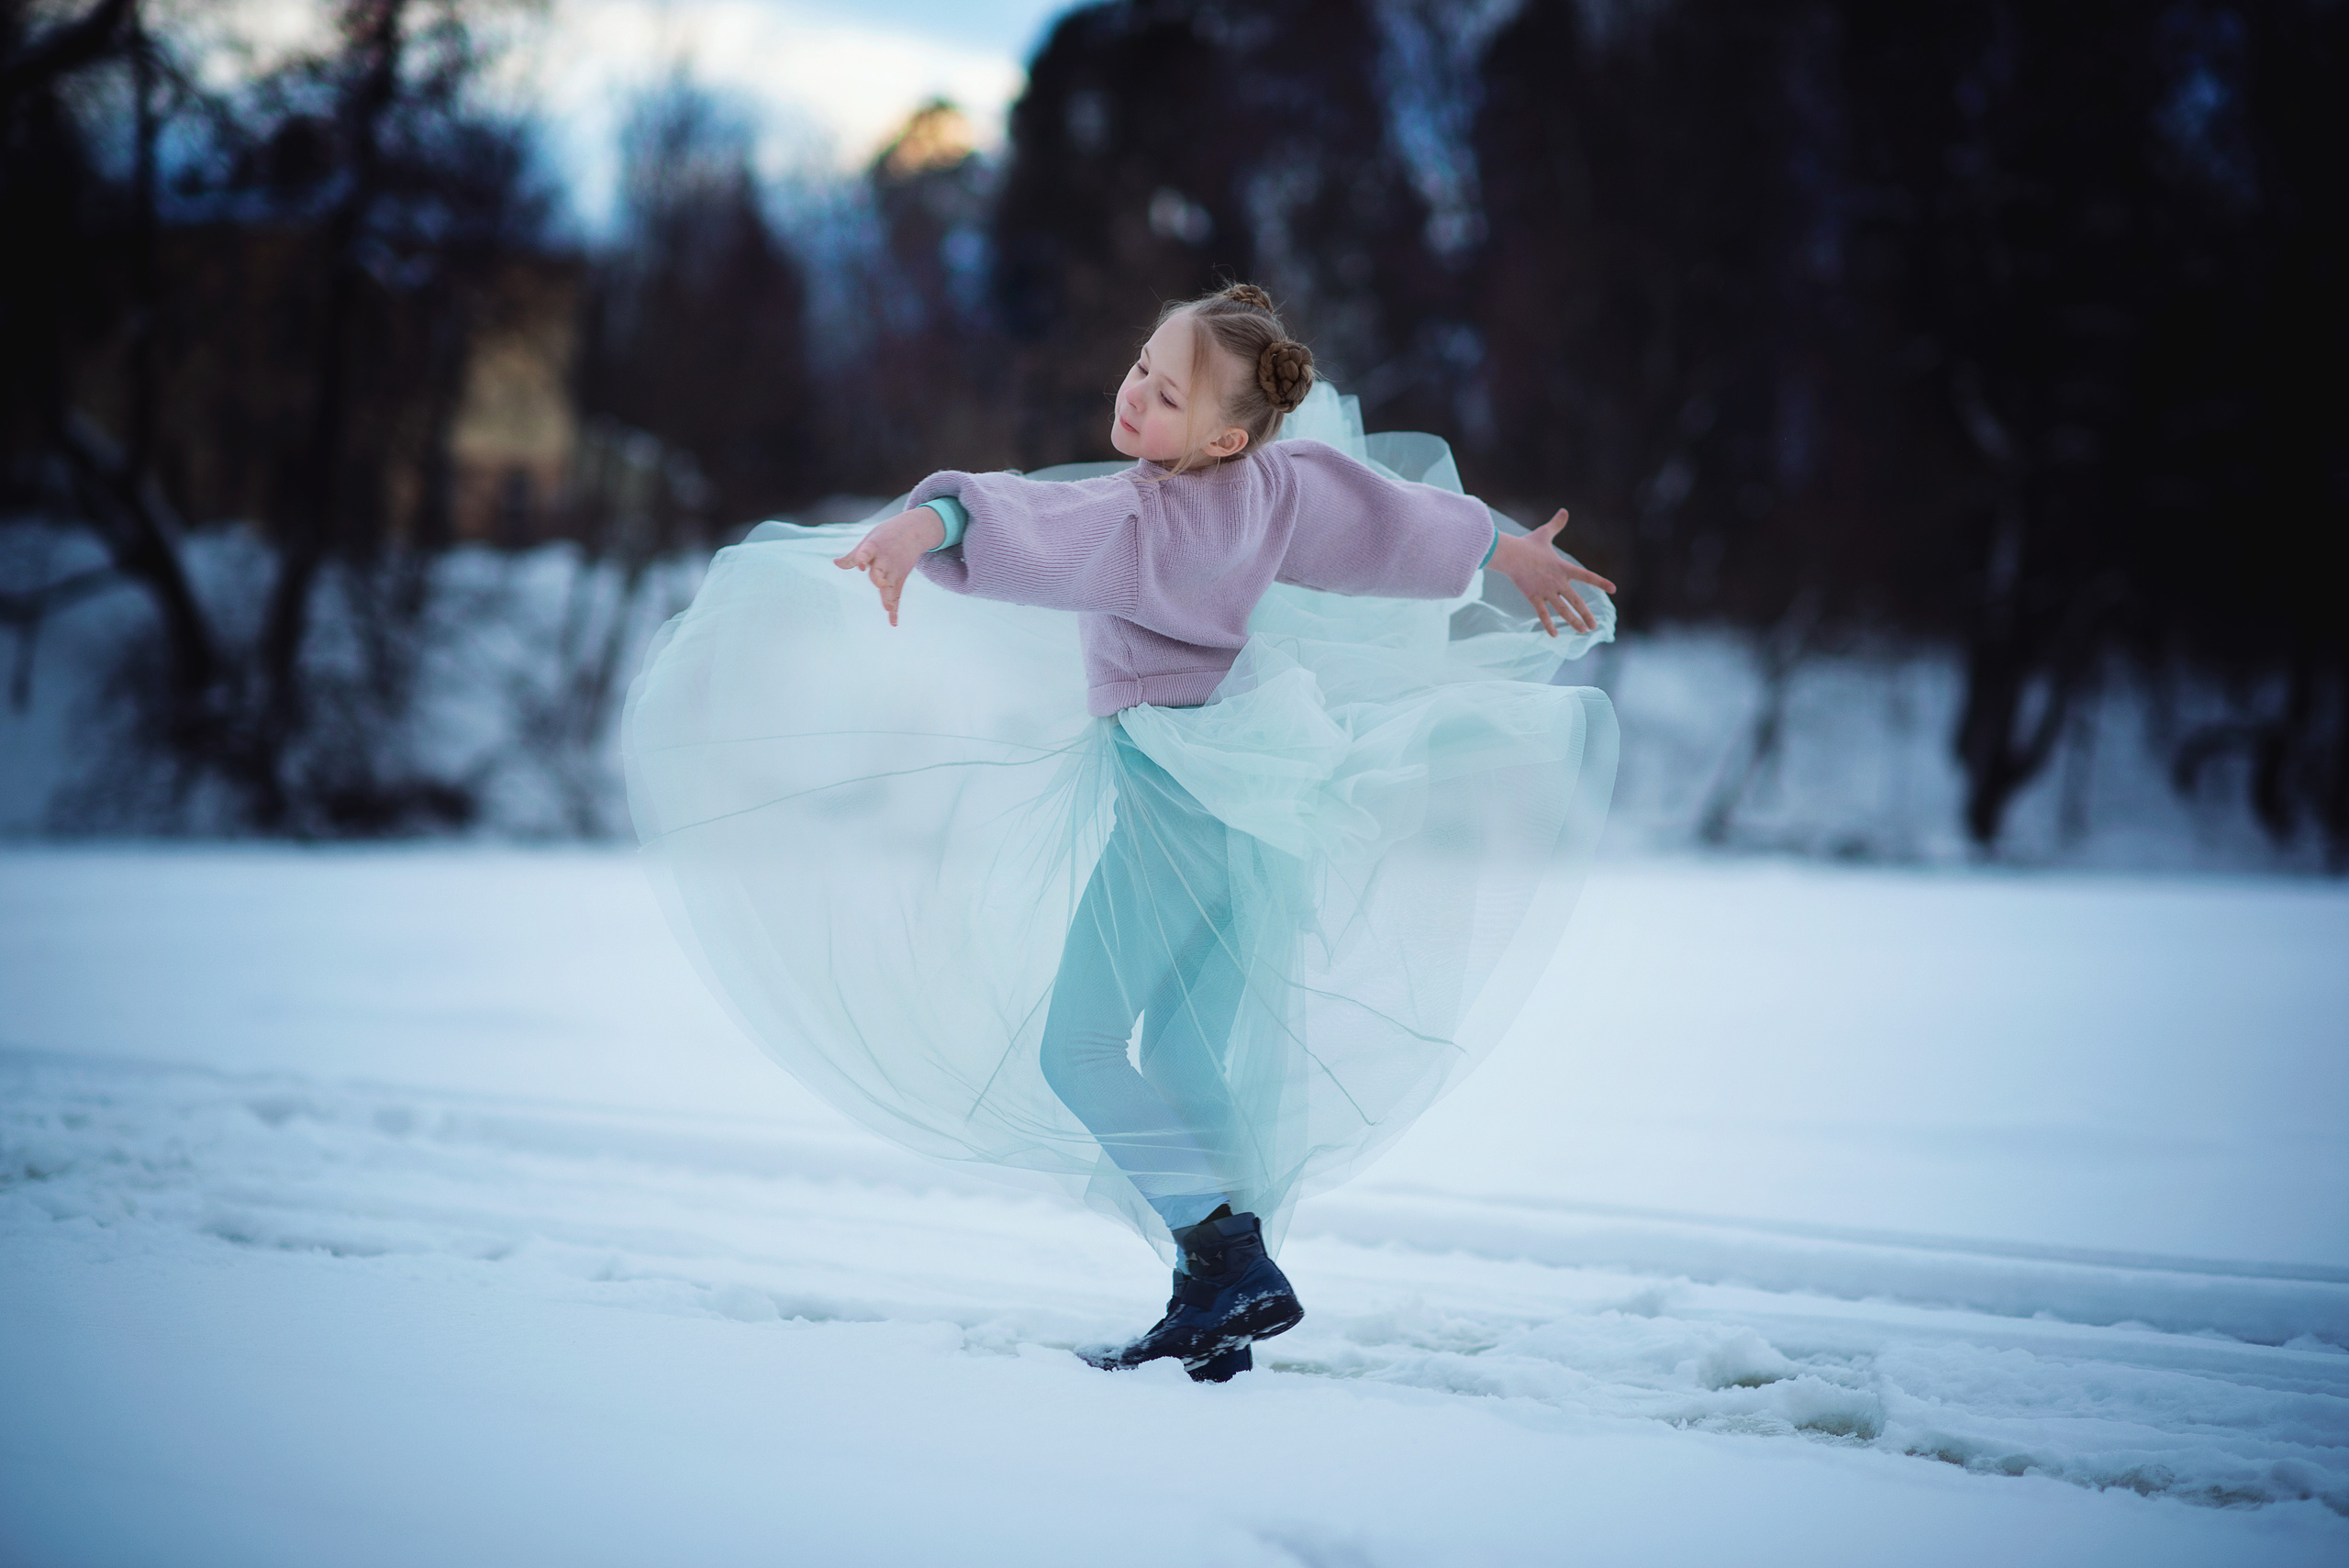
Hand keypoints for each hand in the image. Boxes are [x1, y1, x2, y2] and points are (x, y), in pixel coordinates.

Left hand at [832, 507, 945, 625]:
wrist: (914, 530)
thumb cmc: (886, 536)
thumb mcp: (869, 541)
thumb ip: (853, 556)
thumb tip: (835, 563)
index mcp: (873, 548)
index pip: (866, 553)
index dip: (862, 559)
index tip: (861, 565)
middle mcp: (884, 560)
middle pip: (879, 572)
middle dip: (879, 578)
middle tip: (880, 583)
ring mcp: (894, 570)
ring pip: (890, 586)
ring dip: (889, 598)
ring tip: (888, 609)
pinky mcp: (902, 578)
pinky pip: (897, 595)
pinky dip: (895, 609)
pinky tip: (892, 622)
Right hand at [1490, 510, 1616, 636]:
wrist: (1510, 553)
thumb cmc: (1527, 545)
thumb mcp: (1544, 533)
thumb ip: (1556, 524)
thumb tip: (1564, 510)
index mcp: (1563, 568)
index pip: (1586, 576)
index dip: (1600, 582)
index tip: (1613, 589)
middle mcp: (1558, 581)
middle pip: (1576, 601)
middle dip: (1586, 615)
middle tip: (1594, 626)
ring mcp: (1546, 590)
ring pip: (1563, 610)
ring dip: (1574, 622)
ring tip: (1583, 632)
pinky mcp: (1533, 596)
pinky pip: (1542, 614)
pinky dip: (1549, 625)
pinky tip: (1554, 635)